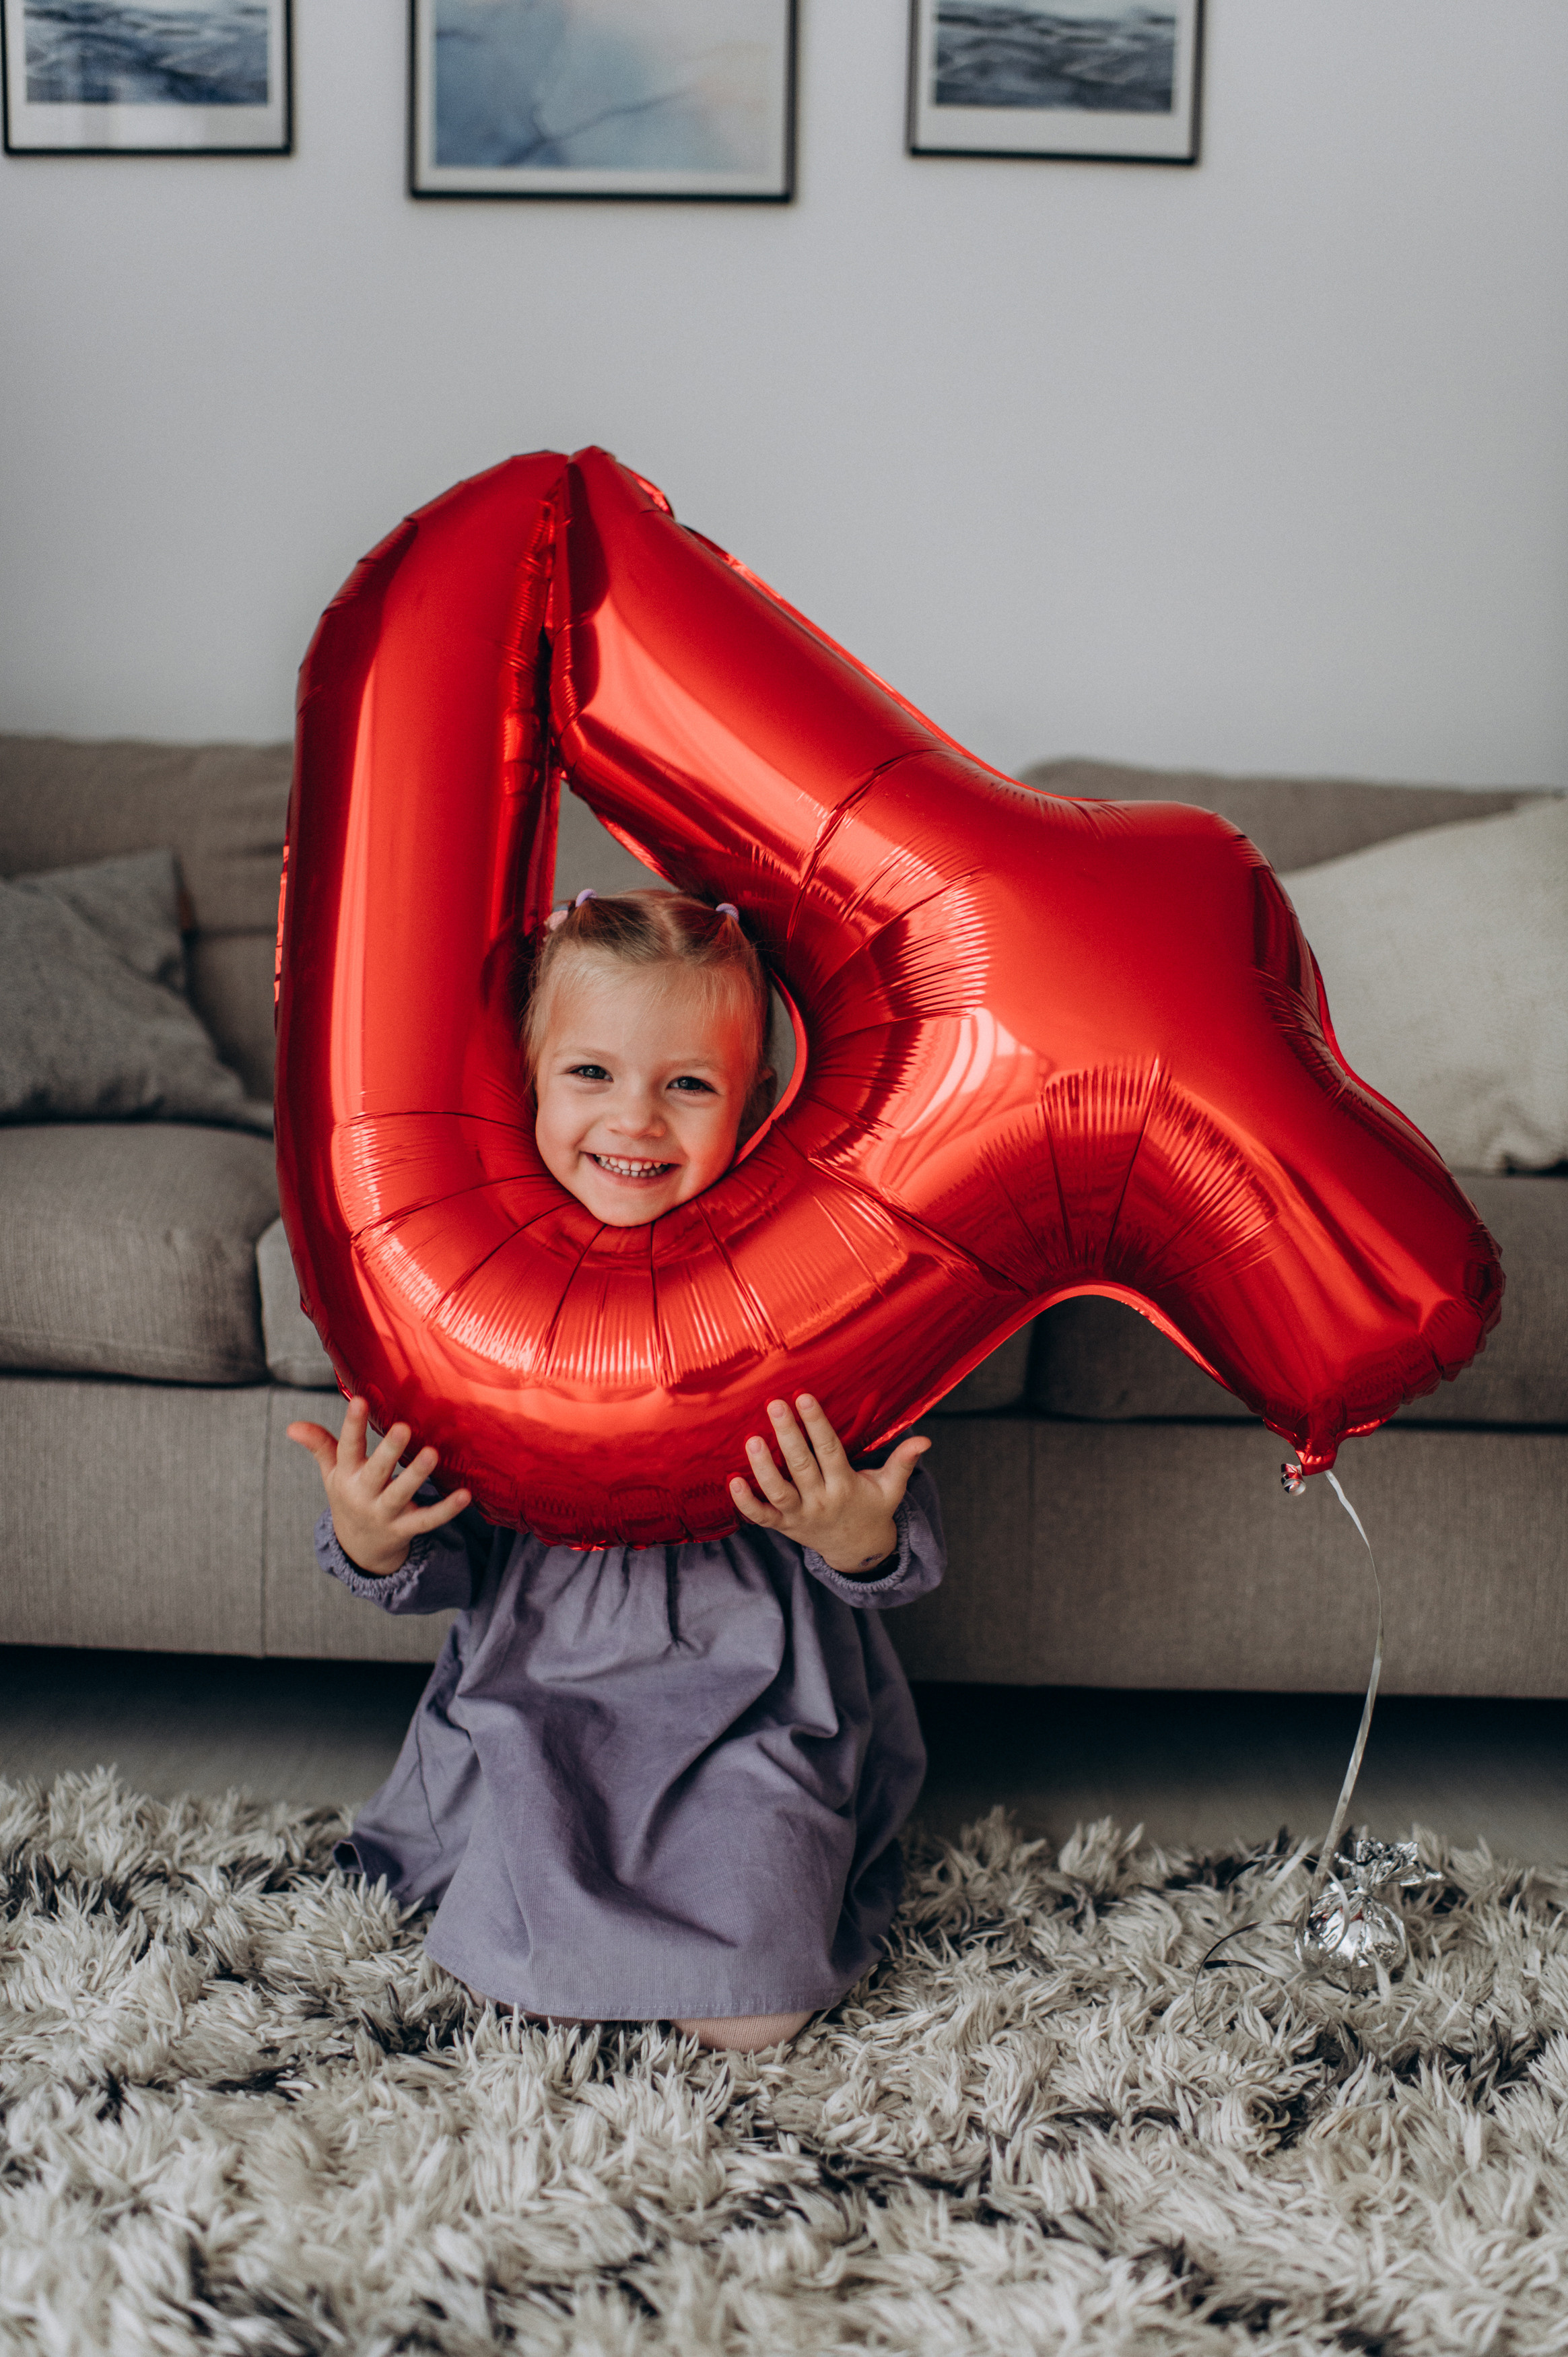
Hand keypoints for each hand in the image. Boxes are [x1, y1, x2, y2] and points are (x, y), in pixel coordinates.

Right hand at [287, 1397, 470, 1576]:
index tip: (359, 1399)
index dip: (350, 1425)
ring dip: (416, 1476)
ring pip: (401, 1495)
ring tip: (433, 1454)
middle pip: (375, 1472)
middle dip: (388, 1451)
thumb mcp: (332, 1473)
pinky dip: (447, 1510)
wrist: (360, 1548)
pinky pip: (427, 1520)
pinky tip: (465, 1495)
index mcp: (346, 1476)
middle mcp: (364, 1495)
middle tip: (403, 1427)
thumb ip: (319, 1445)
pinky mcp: (406, 1529)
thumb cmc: (350, 1497)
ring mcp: (385, 1514)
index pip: (346, 1448)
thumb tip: (292, 1426)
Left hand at [729, 1395, 929, 1575]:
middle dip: (788, 1435)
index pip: (830, 1450)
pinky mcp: (783, 1526)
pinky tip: (731, 1481)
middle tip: (775, 1404)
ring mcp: (800, 1515)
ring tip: (752, 1438)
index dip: (817, 1424)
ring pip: (778, 1491)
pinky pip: (761, 1517)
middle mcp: (821, 1500)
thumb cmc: (871, 1509)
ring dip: (762, 1467)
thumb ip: (903, 1462)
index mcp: (845, 1486)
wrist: (856, 1551)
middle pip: (802, 1466)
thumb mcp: (891, 1488)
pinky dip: (745, 1503)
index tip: (804, 1397)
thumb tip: (925, 1440)